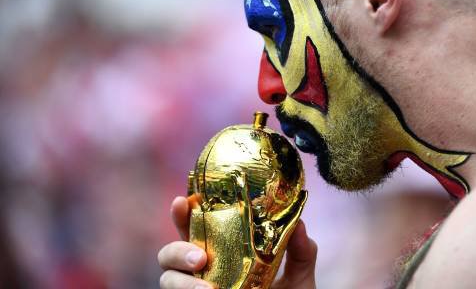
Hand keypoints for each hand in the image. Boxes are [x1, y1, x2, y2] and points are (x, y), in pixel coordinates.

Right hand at [157, 196, 317, 288]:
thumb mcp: (299, 277)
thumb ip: (301, 252)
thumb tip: (299, 224)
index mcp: (222, 251)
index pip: (195, 226)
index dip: (183, 213)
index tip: (182, 201)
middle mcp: (202, 271)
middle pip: (170, 253)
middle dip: (177, 250)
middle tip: (201, 259)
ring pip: (167, 280)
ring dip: (181, 283)